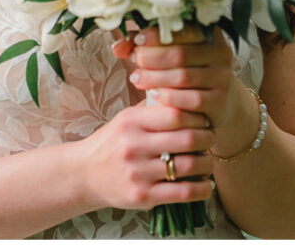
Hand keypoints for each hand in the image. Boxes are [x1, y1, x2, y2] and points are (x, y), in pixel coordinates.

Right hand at [82, 97, 213, 212]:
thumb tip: (191, 98)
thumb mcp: (127, 118)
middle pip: (187, 139)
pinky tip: (206, 185)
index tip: (204, 119)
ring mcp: (138, 173)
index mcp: (132, 122)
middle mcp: (134, 146)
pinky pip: (182, 193)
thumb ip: (155, 109)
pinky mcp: (142, 197)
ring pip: (188, 166)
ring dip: (207, 164)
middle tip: (211, 139)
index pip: (177, 113)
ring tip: (208, 161)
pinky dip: (201, 189)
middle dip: (208, 138)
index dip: (198, 116)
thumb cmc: (112, 143)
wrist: (83, 175)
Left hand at [120, 27, 257, 155]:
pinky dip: (169, 98)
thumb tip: (117, 46)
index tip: (137, 40)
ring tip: (137, 79)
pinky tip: (154, 96)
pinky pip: (192, 100)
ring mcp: (222, 77)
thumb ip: (146, 47)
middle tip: (134, 61)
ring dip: (155, 78)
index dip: (157, 34)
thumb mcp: (172, 56)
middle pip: (179, 54)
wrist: (220, 103)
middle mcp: (221, 52)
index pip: (183, 29)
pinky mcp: (220, 100)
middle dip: (151, 58)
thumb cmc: (188, 72)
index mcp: (210, 34)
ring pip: (183, 77)